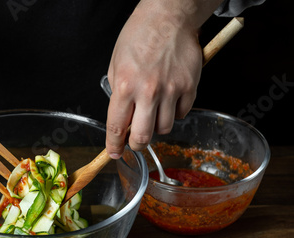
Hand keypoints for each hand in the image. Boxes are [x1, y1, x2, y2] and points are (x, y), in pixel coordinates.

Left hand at [105, 0, 219, 154]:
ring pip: (164, 128)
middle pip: (143, 136)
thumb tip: (121, 116)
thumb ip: (117, 92)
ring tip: (153, 113)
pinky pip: (182, 114)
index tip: (114, 153)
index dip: (115, 145)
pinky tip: (168, 100)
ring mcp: (171, 91)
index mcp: (124, 85)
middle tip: (135, 141)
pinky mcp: (190, 87)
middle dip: (136, 144)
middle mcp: (148, 92)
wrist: (168, 17)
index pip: (117, 126)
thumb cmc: (139, 36)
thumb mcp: (116, 63)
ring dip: (156, 127)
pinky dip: (174, 113)